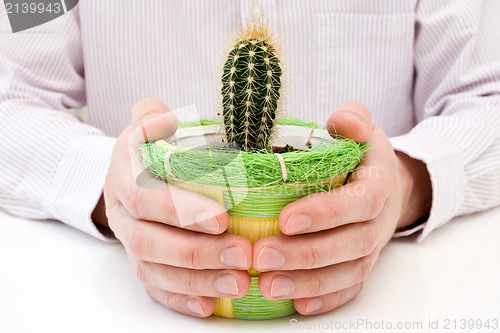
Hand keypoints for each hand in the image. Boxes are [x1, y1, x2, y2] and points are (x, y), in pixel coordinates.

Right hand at [97, 98, 251, 316]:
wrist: (126, 177)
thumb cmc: (149, 150)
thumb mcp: (146, 125)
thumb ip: (151, 117)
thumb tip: (164, 117)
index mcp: (124, 177)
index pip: (145, 196)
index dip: (179, 210)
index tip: (222, 218)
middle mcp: (122, 214)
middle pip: (149, 241)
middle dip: (196, 252)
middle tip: (242, 255)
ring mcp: (130, 243)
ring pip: (154, 270)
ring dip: (197, 281)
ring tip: (239, 283)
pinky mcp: (142, 263)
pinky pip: (155, 288)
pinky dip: (182, 299)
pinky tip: (211, 305)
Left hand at [252, 101, 431, 314]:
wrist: (386, 182)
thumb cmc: (362, 153)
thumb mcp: (360, 127)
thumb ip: (354, 118)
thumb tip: (344, 121)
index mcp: (378, 184)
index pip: (359, 202)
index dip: (326, 213)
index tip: (285, 218)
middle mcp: (379, 221)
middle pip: (350, 245)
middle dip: (307, 254)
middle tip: (263, 256)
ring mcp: (372, 247)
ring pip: (348, 273)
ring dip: (309, 283)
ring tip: (268, 285)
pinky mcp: (362, 263)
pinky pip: (351, 288)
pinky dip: (326, 298)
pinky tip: (296, 304)